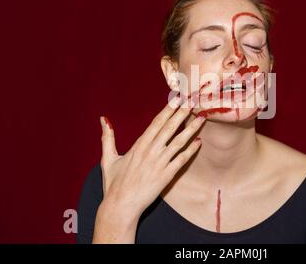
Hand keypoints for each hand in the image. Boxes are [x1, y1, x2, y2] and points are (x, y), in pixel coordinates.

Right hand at [93, 96, 204, 242]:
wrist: (121, 206)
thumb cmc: (114, 184)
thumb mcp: (108, 158)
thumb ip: (108, 138)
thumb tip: (104, 119)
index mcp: (139, 145)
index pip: (156, 123)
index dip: (168, 109)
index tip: (177, 99)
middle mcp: (151, 152)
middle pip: (170, 128)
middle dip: (182, 113)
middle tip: (193, 101)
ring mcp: (160, 163)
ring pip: (179, 142)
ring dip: (191, 129)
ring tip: (201, 118)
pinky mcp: (166, 176)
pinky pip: (182, 160)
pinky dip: (191, 151)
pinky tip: (199, 142)